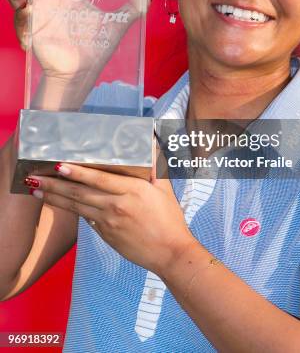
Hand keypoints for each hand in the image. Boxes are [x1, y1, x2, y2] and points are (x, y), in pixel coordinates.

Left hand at [25, 153, 195, 275]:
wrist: (170, 252)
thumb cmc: (170, 218)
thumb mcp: (164, 187)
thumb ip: (154, 164)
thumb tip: (150, 141)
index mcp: (131, 191)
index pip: (98, 179)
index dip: (77, 173)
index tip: (58, 166)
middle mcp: (116, 206)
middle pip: (80, 194)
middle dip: (54, 185)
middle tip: (34, 178)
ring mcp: (109, 223)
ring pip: (76, 207)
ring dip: (54, 198)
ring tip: (36, 190)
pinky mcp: (106, 235)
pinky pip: (86, 219)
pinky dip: (71, 210)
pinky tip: (58, 204)